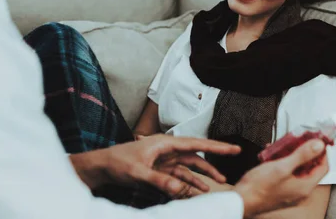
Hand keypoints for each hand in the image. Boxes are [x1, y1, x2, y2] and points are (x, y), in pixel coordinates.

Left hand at [70, 134, 239, 197]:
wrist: (102, 166)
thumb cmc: (117, 162)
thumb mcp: (138, 172)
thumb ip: (160, 181)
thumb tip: (180, 189)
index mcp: (165, 143)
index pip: (196, 144)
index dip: (216, 147)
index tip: (233, 148)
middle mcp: (168, 150)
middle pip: (196, 156)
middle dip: (213, 163)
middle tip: (230, 169)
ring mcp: (164, 160)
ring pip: (189, 168)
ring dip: (202, 177)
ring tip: (216, 186)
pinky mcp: (160, 170)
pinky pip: (179, 177)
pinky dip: (188, 184)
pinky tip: (197, 192)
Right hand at [234, 139, 328, 217]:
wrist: (241, 200)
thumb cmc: (258, 188)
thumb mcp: (282, 166)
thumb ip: (302, 155)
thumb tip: (319, 146)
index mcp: (305, 187)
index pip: (323, 167)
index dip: (322, 152)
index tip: (317, 141)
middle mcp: (300, 191)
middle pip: (310, 167)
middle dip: (304, 151)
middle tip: (300, 139)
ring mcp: (290, 191)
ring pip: (297, 169)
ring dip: (292, 155)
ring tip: (283, 146)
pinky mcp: (280, 189)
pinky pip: (287, 173)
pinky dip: (283, 162)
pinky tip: (273, 155)